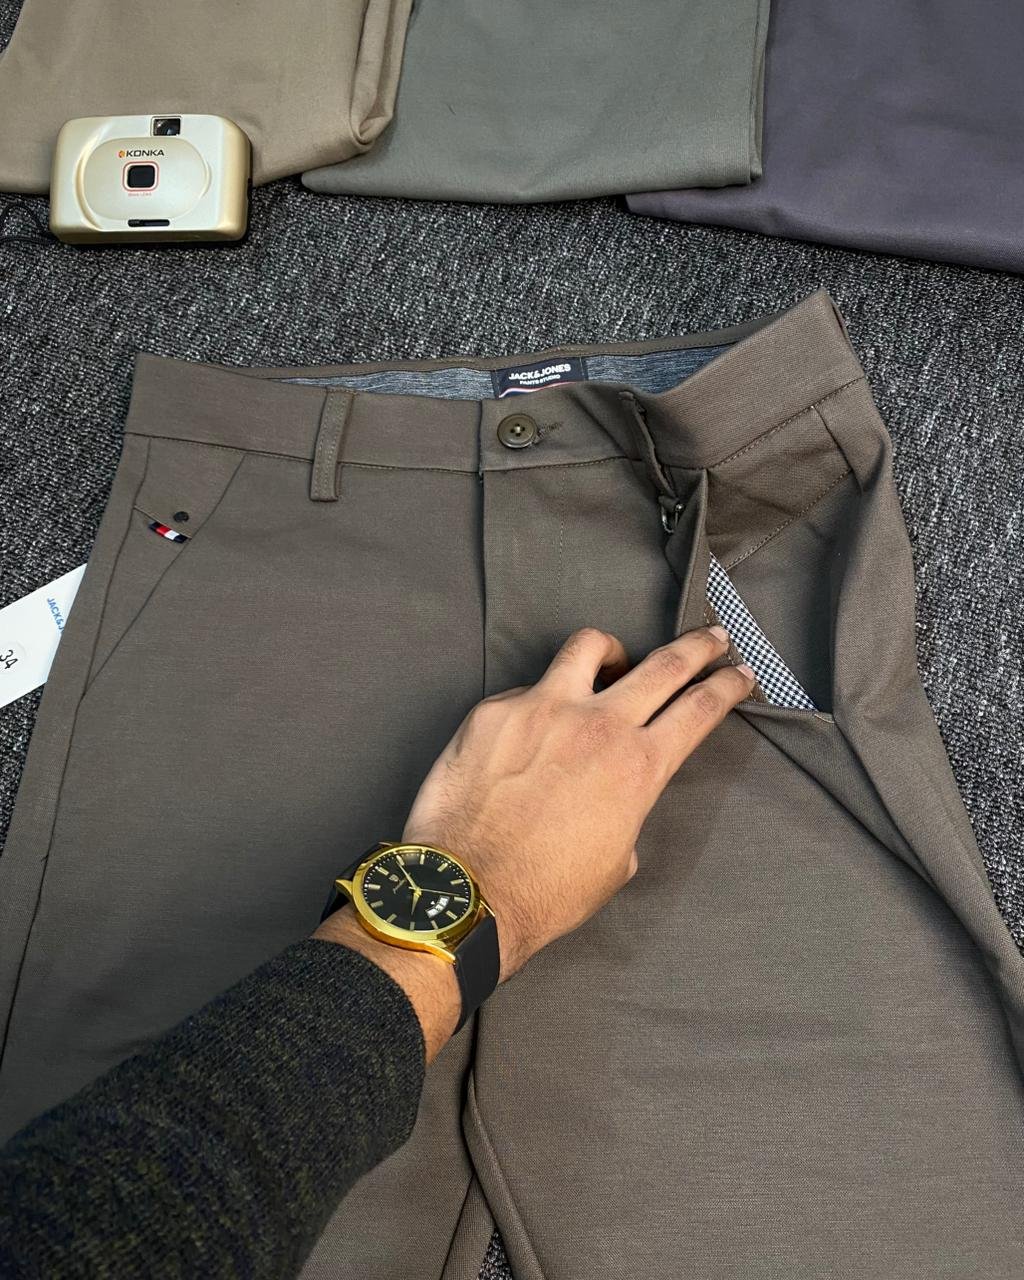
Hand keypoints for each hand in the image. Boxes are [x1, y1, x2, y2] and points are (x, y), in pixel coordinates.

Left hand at [403, 626, 752, 981]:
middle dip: (698, 646)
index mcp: (638, 766)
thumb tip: (615, 790)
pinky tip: (531, 728)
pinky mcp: (494, 710)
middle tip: (712, 636)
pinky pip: (527, 688)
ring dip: (612, 649)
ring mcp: (542, 707)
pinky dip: (540, 701)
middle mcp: (598, 724)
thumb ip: (627, 808)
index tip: (739, 673)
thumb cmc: (545, 891)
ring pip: (590, 646)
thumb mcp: (618, 859)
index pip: (699, 709)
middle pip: (665, 664)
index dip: (726, 686)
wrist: (468, 892)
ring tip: (614, 659)